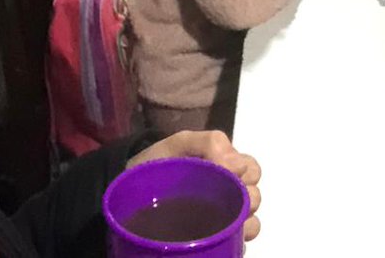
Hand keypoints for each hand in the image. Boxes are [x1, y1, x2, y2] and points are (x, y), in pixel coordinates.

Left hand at [126, 131, 261, 241]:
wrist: (129, 191)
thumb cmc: (157, 164)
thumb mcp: (178, 144)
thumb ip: (207, 142)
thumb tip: (235, 164)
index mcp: (224, 168)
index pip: (252, 170)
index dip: (247, 173)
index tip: (230, 175)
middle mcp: (228, 192)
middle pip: (255, 197)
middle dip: (248, 199)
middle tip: (226, 202)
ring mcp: (222, 217)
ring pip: (252, 221)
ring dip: (245, 222)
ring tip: (225, 224)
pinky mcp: (213, 238)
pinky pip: (237, 242)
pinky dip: (236, 241)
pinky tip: (223, 239)